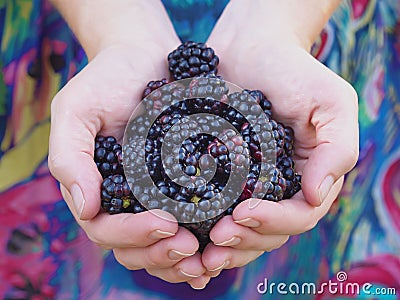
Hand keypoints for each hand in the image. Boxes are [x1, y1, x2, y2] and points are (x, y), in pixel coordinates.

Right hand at [48, 24, 209, 287]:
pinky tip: (223, 242)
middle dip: (161, 254)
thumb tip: (85, 207)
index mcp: (97, 189)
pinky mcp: (185, 184)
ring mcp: (156, 195)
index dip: (133, 235)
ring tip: (208, 258)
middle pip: (136, 247)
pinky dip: (204, 240)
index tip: (166, 224)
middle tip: (190, 248)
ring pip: (163, 243)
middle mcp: (125, 199)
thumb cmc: (106, 80)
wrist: (144, 56)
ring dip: (183, 258)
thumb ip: (71, 157)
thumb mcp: (76, 110)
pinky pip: (193, 220)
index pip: (106, 228)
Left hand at [202, 0, 358, 274]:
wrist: (250, 46)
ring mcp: (247, 185)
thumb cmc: (294, 70)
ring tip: (199, 250)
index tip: (243, 214)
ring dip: (222, 246)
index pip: (299, 215)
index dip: (274, 222)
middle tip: (216, 239)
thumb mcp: (330, 102)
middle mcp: (279, 188)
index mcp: (307, 177)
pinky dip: (201, 228)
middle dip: (244, 240)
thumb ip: (336, 149)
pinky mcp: (218, 176)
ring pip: (241, 230)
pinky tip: (185, 234)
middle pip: (268, 232)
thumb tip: (318, 195)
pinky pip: (212, 209)